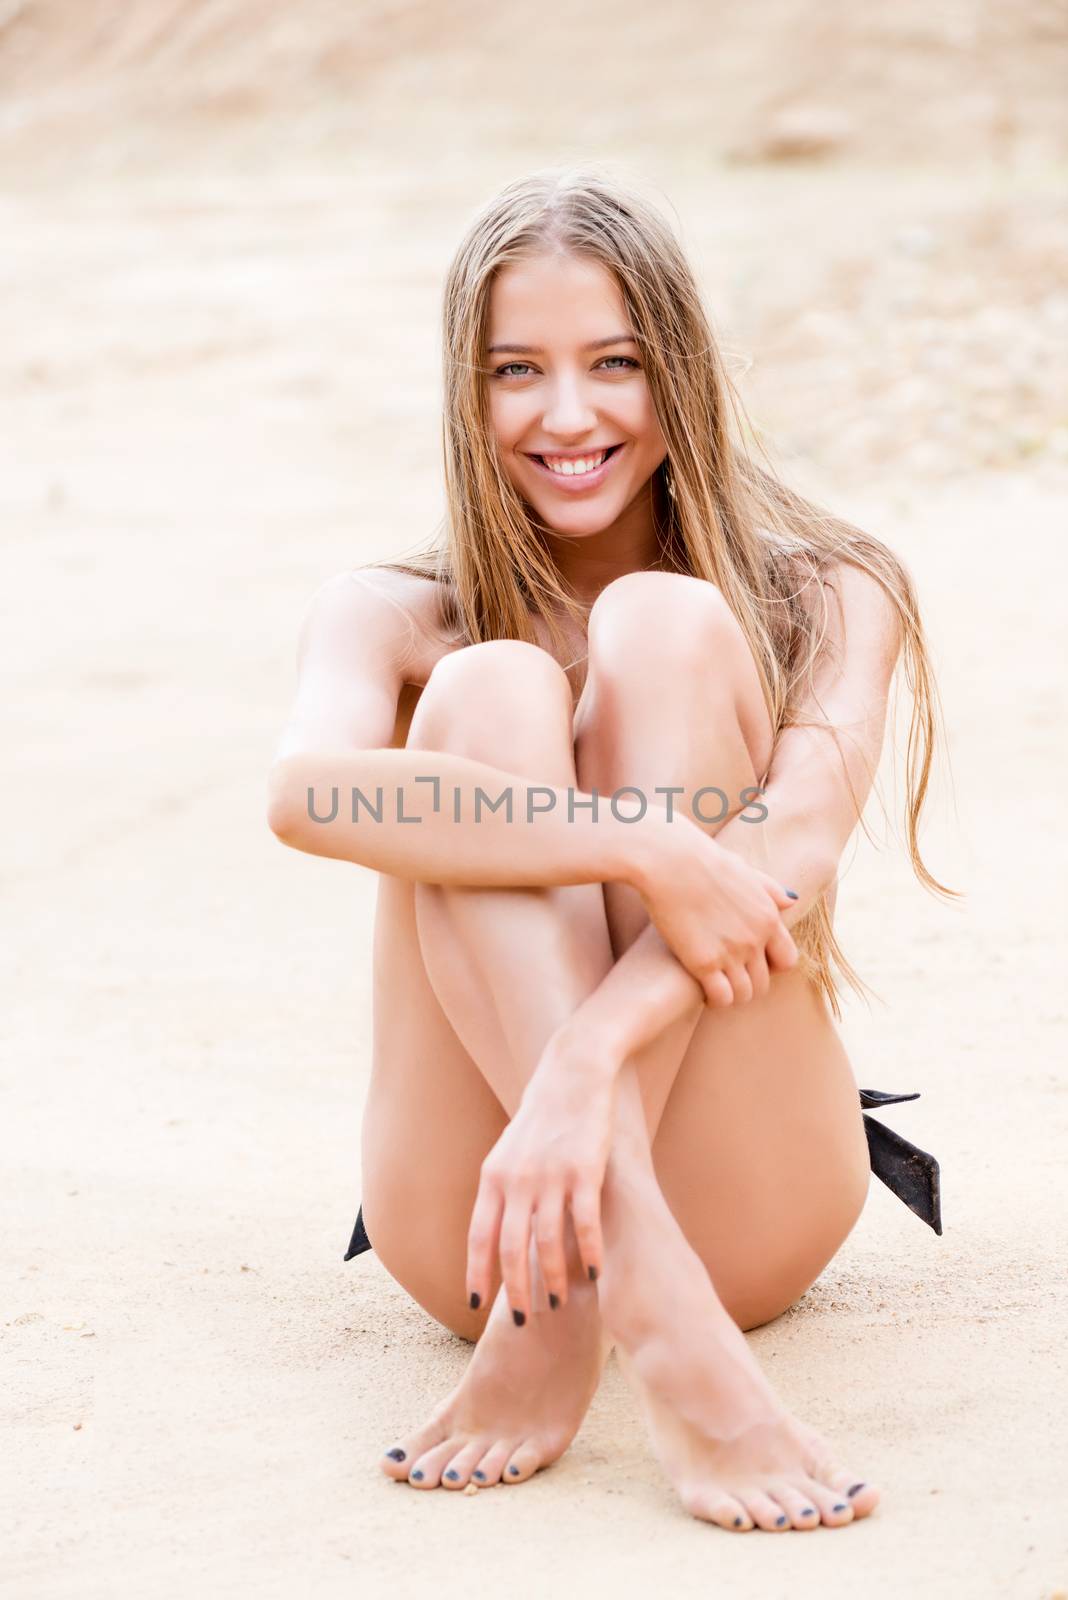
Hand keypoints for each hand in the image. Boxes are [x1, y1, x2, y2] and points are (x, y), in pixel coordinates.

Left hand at [465, 1030, 616, 1323]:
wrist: (572, 1074)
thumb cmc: (541, 1116)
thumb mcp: (509, 1151)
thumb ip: (501, 1190)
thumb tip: (494, 1234)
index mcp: (493, 1176)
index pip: (479, 1236)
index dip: (478, 1273)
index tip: (475, 1305)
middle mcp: (517, 1179)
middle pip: (511, 1247)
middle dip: (515, 1289)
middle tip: (524, 1320)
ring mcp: (551, 1176)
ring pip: (547, 1242)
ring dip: (552, 1279)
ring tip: (557, 1303)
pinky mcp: (585, 1170)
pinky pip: (584, 1223)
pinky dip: (588, 1253)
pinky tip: (594, 1274)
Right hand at [631, 815, 798, 1007]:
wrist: (669, 860)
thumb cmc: (702, 859)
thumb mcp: (744, 870)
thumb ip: (770, 889)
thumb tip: (792, 900)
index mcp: (768, 916)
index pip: (787, 960)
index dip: (771, 968)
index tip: (750, 964)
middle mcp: (755, 938)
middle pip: (764, 982)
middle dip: (748, 983)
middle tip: (728, 977)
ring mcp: (731, 952)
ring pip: (744, 995)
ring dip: (731, 995)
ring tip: (715, 986)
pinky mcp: (703, 963)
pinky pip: (721, 998)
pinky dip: (714, 1000)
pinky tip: (702, 990)